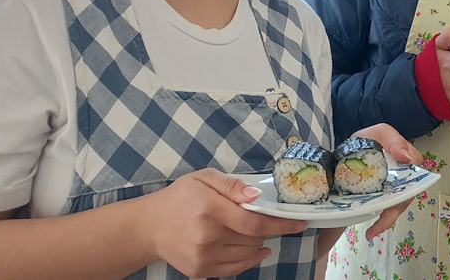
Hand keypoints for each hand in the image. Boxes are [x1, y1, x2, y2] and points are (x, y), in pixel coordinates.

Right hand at [139, 169, 306, 277]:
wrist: (149, 226)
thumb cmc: (180, 198)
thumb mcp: (204, 179)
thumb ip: (232, 185)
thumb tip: (257, 196)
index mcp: (209, 209)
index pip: (255, 223)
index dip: (281, 225)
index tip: (299, 223)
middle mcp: (207, 236)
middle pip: (254, 240)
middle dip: (267, 230)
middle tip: (267, 220)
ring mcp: (203, 257)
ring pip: (248, 254)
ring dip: (257, 243)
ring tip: (252, 231)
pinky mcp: (200, 271)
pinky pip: (235, 269)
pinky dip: (250, 260)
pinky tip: (255, 250)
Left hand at [352, 123, 422, 240]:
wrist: (343, 155)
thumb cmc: (365, 141)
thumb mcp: (377, 132)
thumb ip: (392, 138)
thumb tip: (406, 158)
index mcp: (406, 157)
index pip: (415, 165)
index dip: (410, 173)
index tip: (396, 176)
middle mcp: (404, 176)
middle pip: (408, 192)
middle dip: (396, 205)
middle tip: (382, 217)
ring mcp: (394, 189)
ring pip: (398, 206)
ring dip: (387, 219)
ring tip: (373, 230)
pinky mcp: (383, 199)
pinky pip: (387, 213)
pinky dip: (381, 224)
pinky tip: (370, 232)